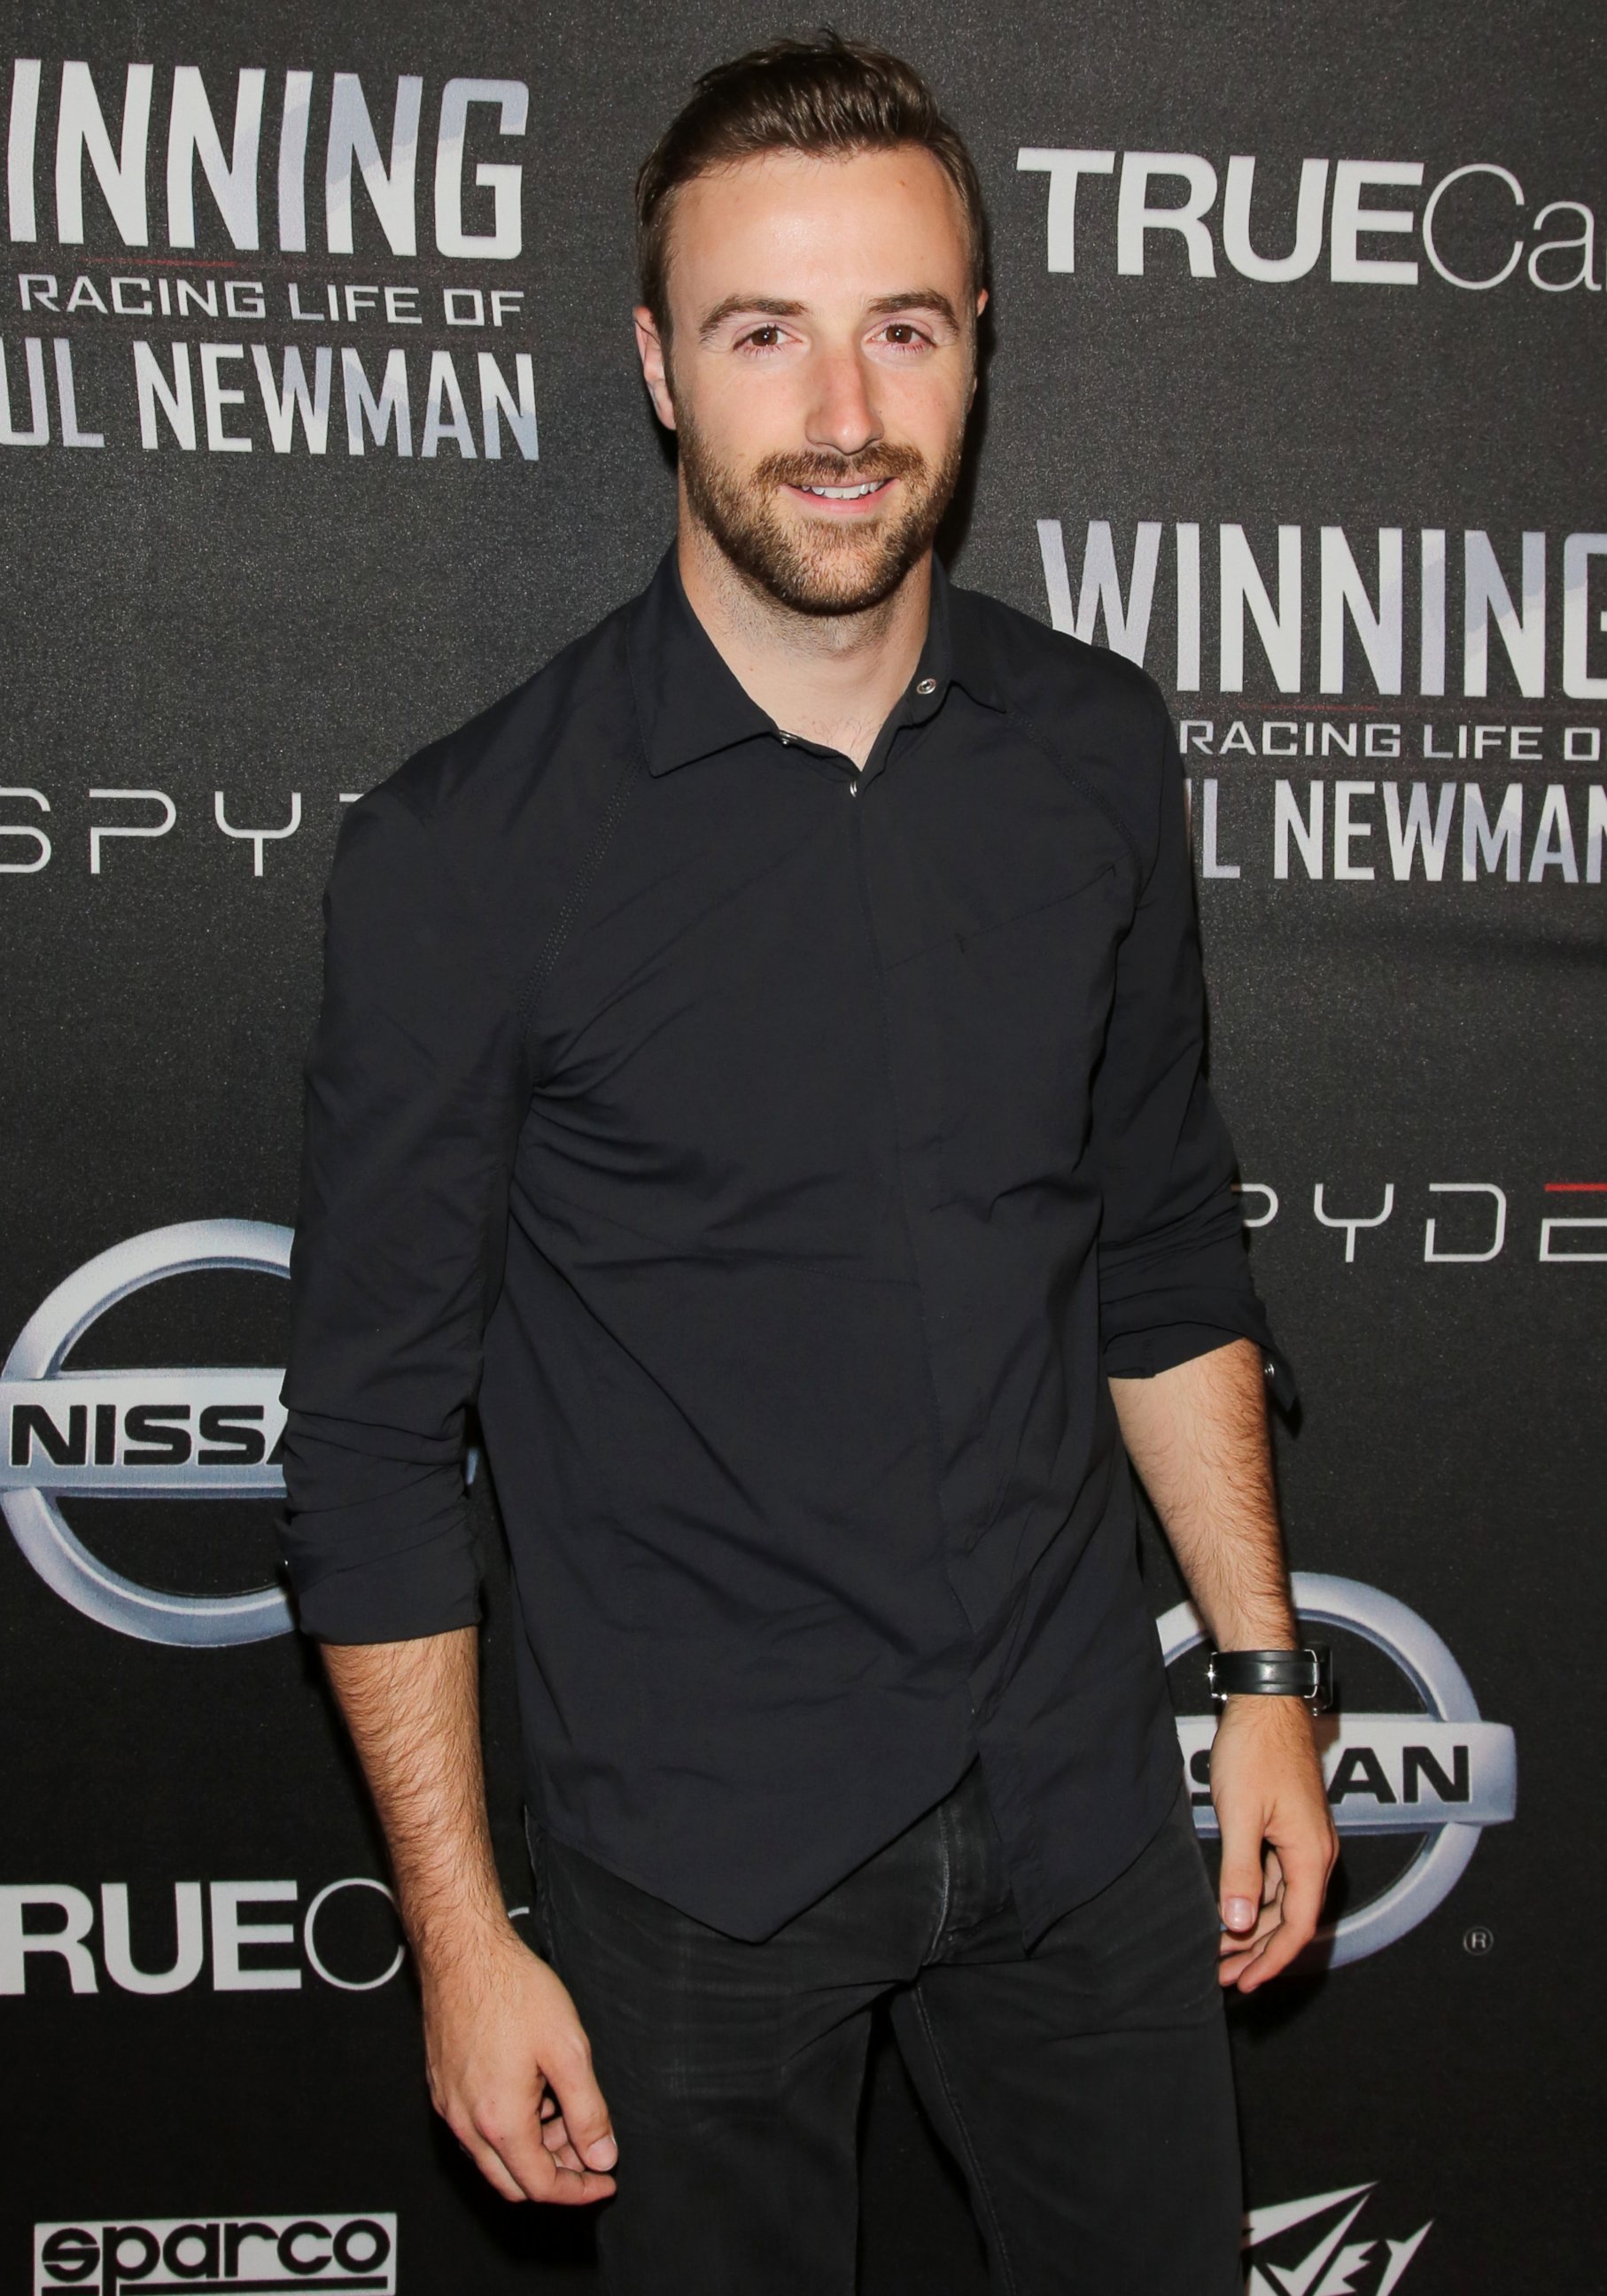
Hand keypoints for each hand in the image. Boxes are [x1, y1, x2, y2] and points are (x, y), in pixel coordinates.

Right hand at [421, 1917, 617, 2203]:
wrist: (464, 1952)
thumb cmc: (514, 1991)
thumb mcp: (568, 2050)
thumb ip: (588, 2112)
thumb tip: (602, 2158)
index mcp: (500, 2121)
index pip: (541, 2186)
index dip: (579, 2190)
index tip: (605, 2180)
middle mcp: (467, 2124)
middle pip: (513, 2183)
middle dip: (556, 2174)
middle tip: (587, 2146)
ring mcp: (449, 2106)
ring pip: (493, 2158)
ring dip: (532, 2150)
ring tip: (563, 2107)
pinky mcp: (442, 2087)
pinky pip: (477, 2131)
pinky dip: (509, 2129)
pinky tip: (533, 2092)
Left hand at [1210, 1695, 1336, 1991]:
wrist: (1266, 1702)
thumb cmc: (1255, 1751)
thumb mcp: (1240, 1814)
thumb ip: (1240, 1870)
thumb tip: (1237, 1923)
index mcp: (1311, 1855)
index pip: (1296, 1926)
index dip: (1271, 1960)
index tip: (1245, 1983)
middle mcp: (1316, 1852)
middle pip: (1291, 1918)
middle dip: (1258, 1951)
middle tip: (1224, 1975)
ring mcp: (1305, 1839)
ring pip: (1283, 1899)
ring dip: (1254, 1926)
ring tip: (1221, 1950)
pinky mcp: (1292, 1826)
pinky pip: (1278, 1876)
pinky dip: (1256, 1897)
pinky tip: (1233, 1908)